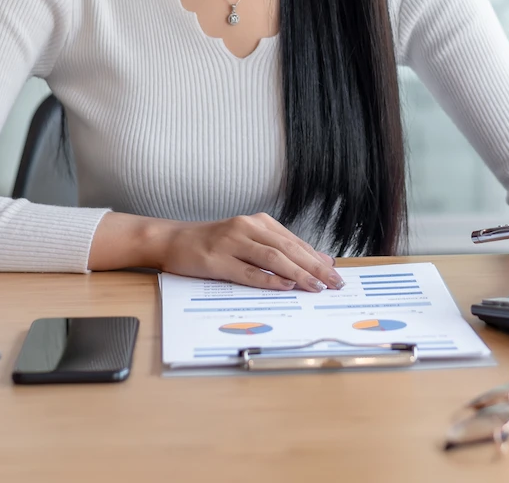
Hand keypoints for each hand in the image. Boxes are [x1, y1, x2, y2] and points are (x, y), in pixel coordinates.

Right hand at [151, 212, 344, 291]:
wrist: (173, 240)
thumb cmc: (213, 243)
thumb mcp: (247, 240)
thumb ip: (278, 249)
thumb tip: (316, 261)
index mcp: (258, 222)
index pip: (295, 242)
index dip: (317, 258)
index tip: (336, 272)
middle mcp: (247, 227)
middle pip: (288, 249)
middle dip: (315, 267)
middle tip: (335, 283)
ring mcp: (231, 242)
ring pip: (272, 258)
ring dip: (298, 273)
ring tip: (316, 287)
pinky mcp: (216, 260)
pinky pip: (247, 271)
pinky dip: (268, 280)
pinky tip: (285, 286)